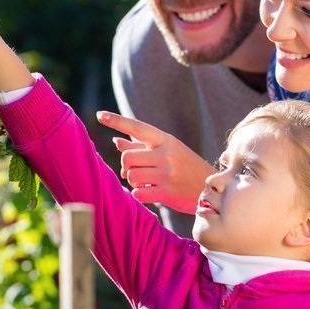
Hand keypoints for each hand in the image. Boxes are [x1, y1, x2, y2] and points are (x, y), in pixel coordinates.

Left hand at [96, 111, 210, 213]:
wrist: (209, 188)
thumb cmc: (184, 167)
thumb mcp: (168, 151)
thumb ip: (141, 146)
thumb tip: (116, 141)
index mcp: (165, 140)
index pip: (137, 127)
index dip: (117, 121)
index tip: (100, 115)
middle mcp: (165, 154)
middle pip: (127, 157)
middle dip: (126, 166)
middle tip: (134, 170)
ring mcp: (166, 174)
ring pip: (131, 176)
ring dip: (132, 181)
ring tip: (144, 182)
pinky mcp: (166, 193)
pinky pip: (138, 193)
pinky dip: (139, 194)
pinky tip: (148, 193)